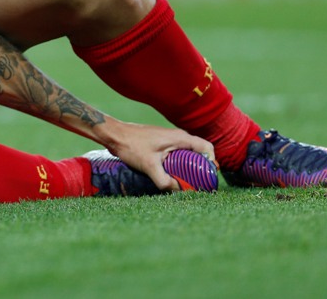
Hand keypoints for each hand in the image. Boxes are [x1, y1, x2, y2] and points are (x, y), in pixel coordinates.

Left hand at [100, 121, 215, 191]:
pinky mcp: (163, 142)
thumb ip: (163, 180)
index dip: (212, 162)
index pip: (206, 148)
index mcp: (180, 138)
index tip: (210, 176)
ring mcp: (170, 138)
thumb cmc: (131, 146)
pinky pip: (179, 153)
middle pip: (199, 151)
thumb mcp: (149, 166)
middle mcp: (178, 136)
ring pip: (188, 152)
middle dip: (202, 167)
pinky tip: (174, 174)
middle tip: (201, 183)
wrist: (115, 135)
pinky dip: (181, 163)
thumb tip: (177, 191)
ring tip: (189, 181)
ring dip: (191, 165)